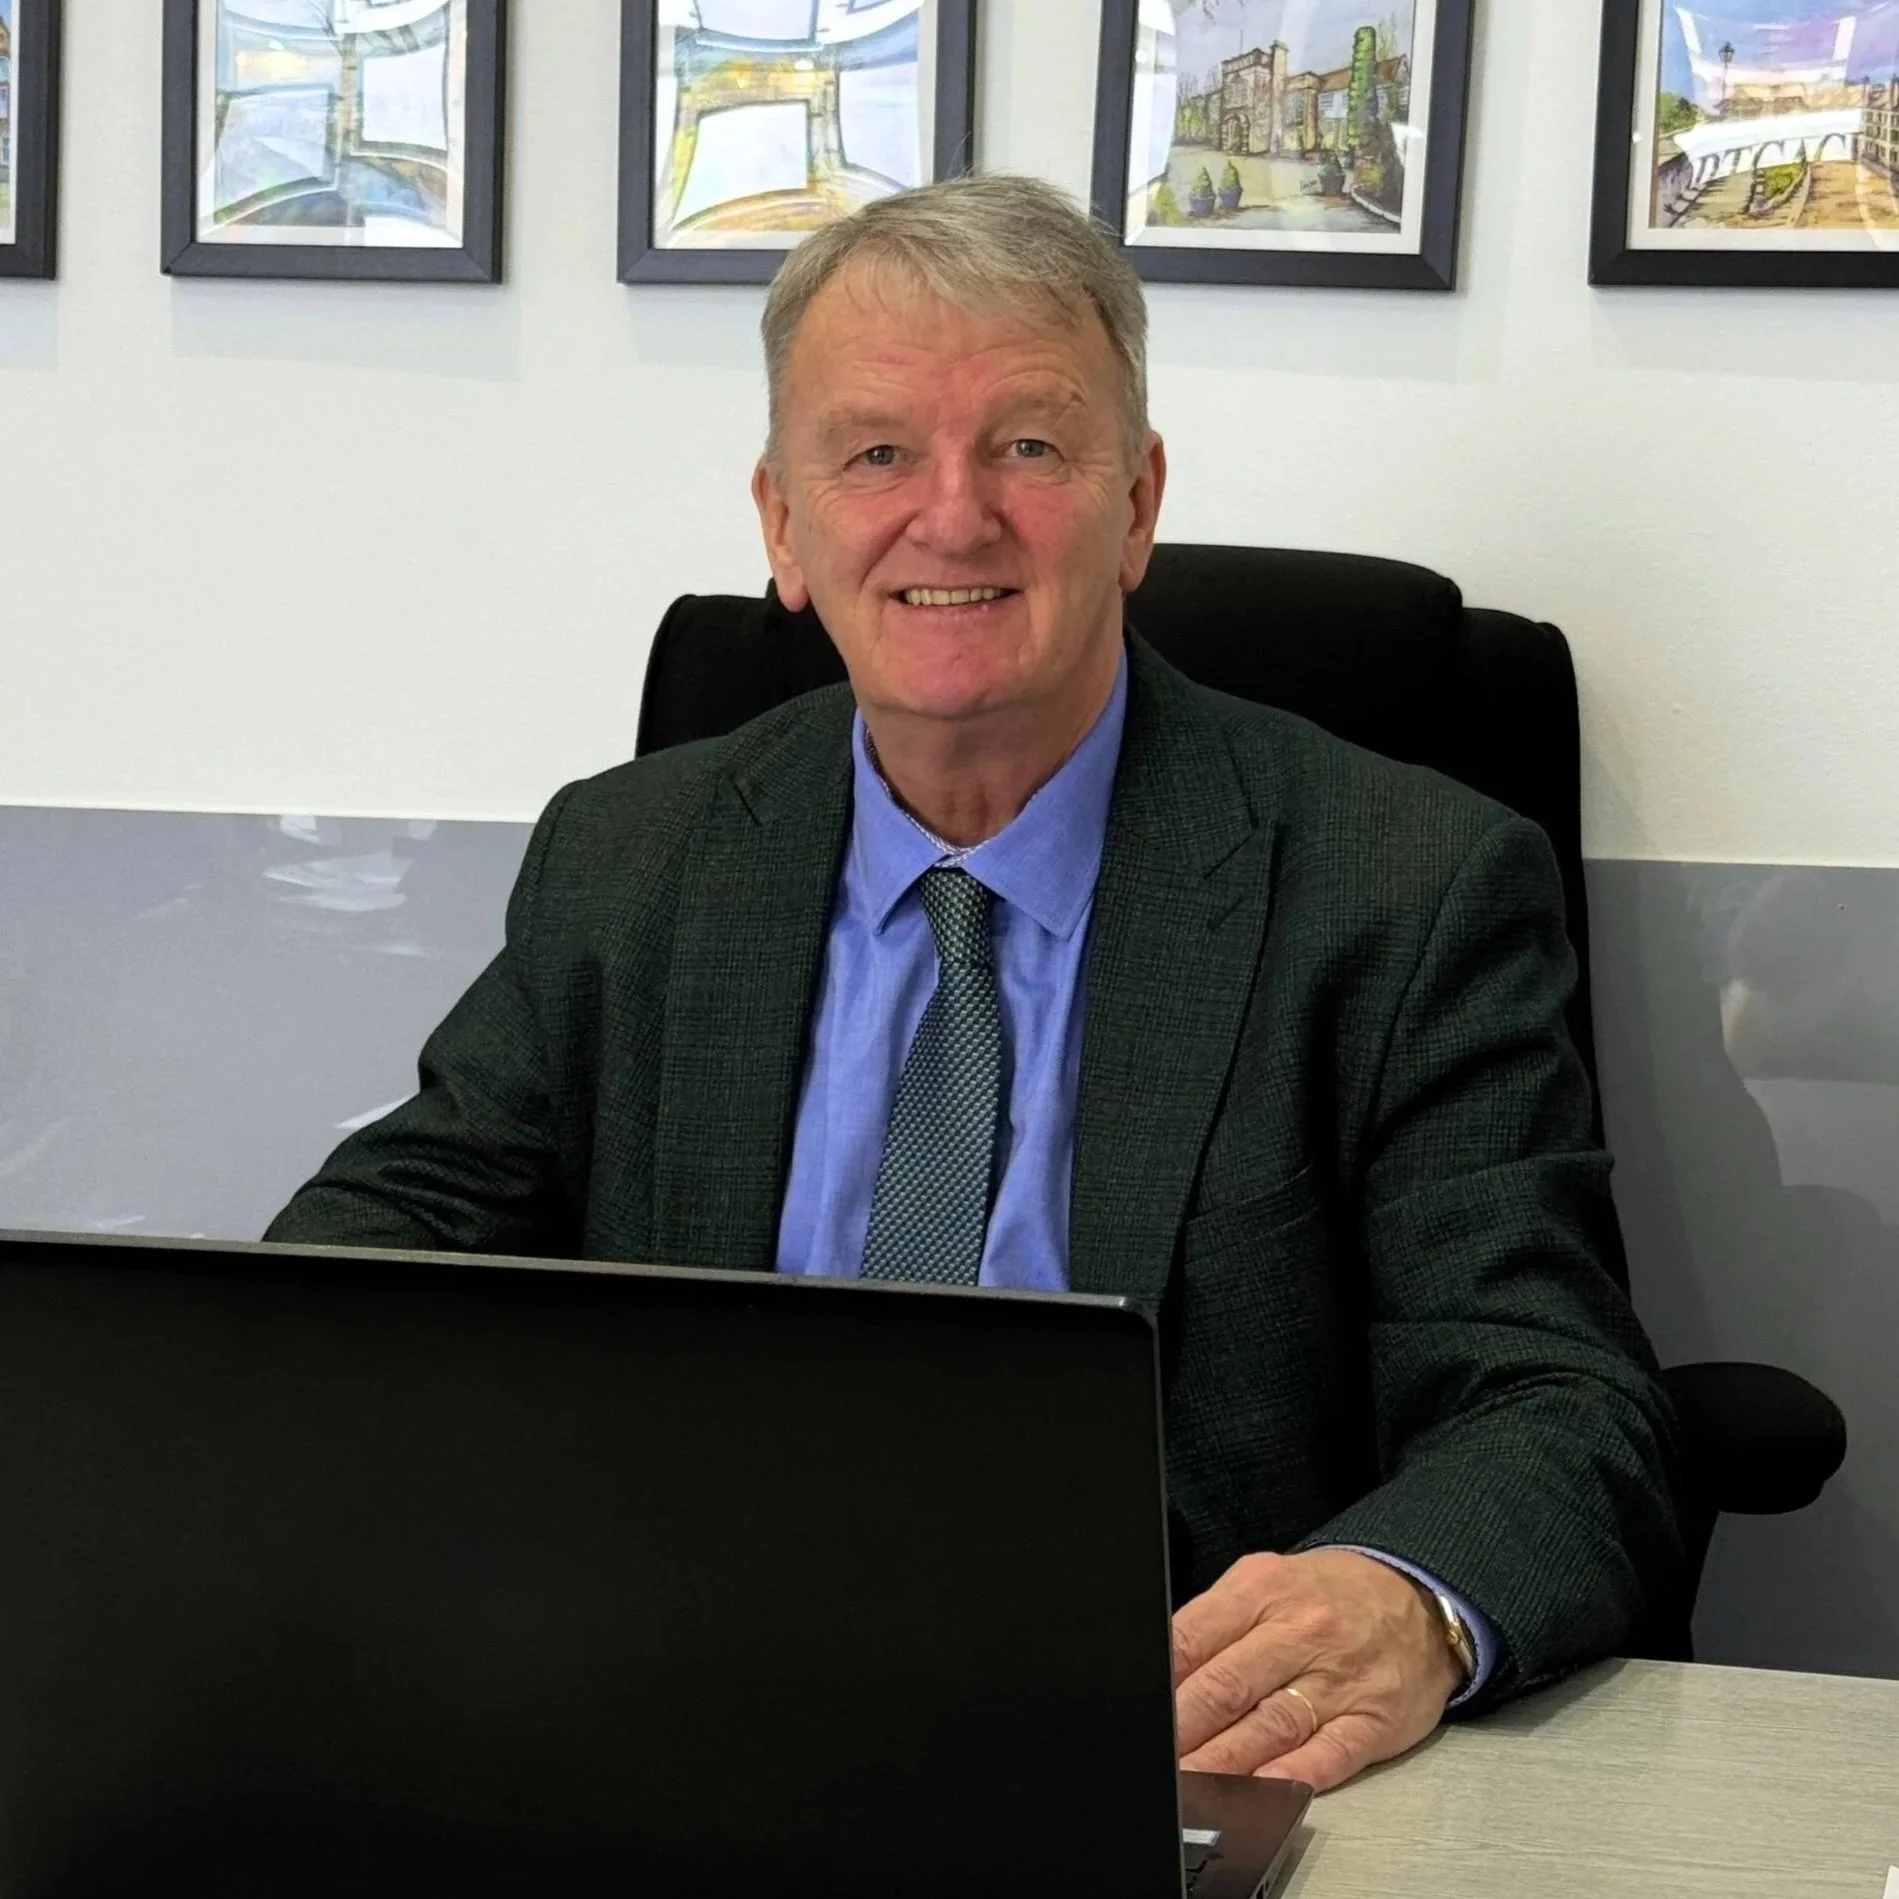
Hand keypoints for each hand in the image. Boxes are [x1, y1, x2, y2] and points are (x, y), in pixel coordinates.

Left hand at [1172, 1549, 1461, 1792]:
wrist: (1419, 1598)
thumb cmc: (1331, 1595)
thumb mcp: (1266, 1582)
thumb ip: (1215, 1621)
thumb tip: (1164, 1669)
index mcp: (1264, 1591)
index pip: (1196, 1638)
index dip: (1161, 1683)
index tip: (1139, 1713)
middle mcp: (1302, 1632)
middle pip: (1227, 1685)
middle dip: (1183, 1728)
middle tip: (1154, 1756)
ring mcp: (1339, 1679)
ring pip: (1270, 1724)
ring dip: (1223, 1759)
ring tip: (1188, 1782)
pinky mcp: (1373, 1720)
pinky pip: (1329, 1752)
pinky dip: (1294, 1773)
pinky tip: (1261, 1787)